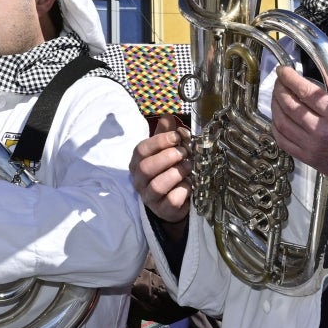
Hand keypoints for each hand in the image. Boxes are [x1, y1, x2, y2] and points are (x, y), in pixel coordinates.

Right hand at [131, 115, 192, 238]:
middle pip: (146, 168)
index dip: (160, 141)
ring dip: (176, 173)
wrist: (173, 200)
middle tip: (184, 153)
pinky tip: (189, 185)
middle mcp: (139, 180)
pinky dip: (183, 191)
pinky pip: (171, 201)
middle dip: (168, 157)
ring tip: (188, 167)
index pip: (141, 149)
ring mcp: (149, 197)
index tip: (177, 137)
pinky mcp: (162, 210)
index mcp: (137, 162)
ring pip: (157, 186)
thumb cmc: (168, 170)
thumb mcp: (166, 150)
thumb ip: (166, 134)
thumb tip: (168, 116)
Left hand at [271, 54, 327, 179]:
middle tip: (279, 81)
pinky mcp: (307, 157)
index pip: (305, 91)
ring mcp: (311, 145)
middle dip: (280, 90)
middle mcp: (321, 128)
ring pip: (283, 123)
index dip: (289, 78)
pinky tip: (277, 118)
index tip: (283, 70)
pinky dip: (275, 128)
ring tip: (276, 97)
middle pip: (289, 105)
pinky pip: (283, 141)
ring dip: (275, 107)